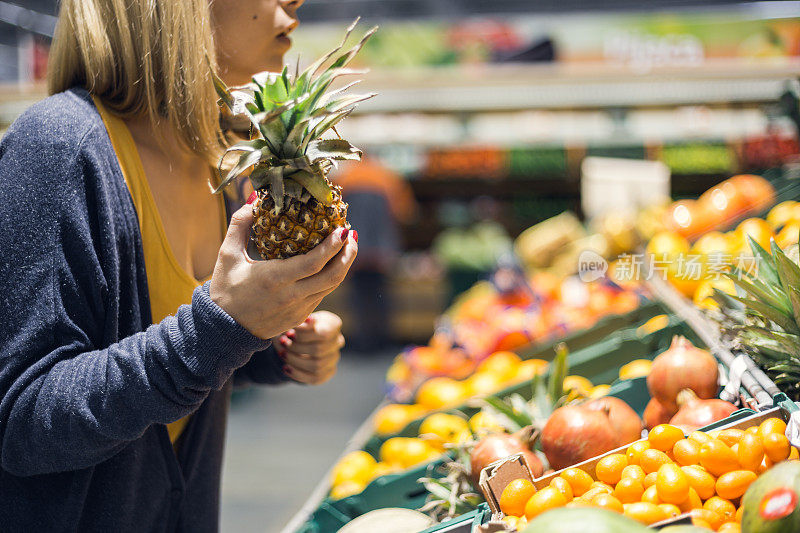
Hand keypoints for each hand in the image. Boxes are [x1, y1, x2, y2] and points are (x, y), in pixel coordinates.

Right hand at [209, 202, 357, 339]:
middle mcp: (291, 296)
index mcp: (273, 279)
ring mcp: (298, 309)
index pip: (313, 263)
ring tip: (347, 245)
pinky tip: (332, 263)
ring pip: (332, 286)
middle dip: (348, 254)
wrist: (223, 330)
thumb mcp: (227, 254)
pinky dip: (331, 277)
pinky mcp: (300, 316)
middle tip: (351, 234)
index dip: (332, 246)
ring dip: (344, 265)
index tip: (343, 229)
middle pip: (332, 276)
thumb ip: (240, 224)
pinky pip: (322, 294)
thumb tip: (253, 199)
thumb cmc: (225, 289)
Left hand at [275, 311, 344, 384]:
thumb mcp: (297, 319)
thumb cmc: (296, 326)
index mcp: (333, 324)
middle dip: (296, 347)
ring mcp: (334, 358)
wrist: (295, 340)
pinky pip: (314, 377)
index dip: (304, 335)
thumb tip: (308, 320)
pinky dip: (297, 373)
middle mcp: (338, 341)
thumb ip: (303, 320)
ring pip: (316, 365)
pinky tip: (285, 368)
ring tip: (282, 354)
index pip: (324, 333)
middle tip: (282, 342)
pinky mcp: (328, 372)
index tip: (288, 332)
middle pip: (319, 349)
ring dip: (295, 361)